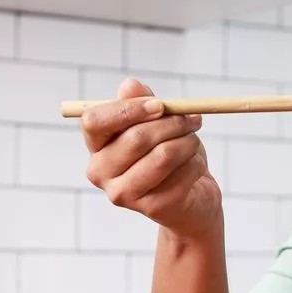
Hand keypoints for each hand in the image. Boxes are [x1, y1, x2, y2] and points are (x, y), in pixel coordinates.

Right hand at [82, 78, 222, 239]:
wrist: (192, 198)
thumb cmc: (169, 154)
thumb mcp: (157, 124)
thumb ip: (143, 103)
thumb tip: (129, 85)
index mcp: (97, 146)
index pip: (95, 121)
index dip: (129, 109)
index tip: (160, 105)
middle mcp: (101, 172)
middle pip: (136, 137)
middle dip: (173, 123)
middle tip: (193, 119)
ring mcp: (123, 193)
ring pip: (164, 155)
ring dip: (188, 142)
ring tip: (193, 143)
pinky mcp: (151, 208)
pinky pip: (183, 173)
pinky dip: (197, 163)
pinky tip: (194, 166)